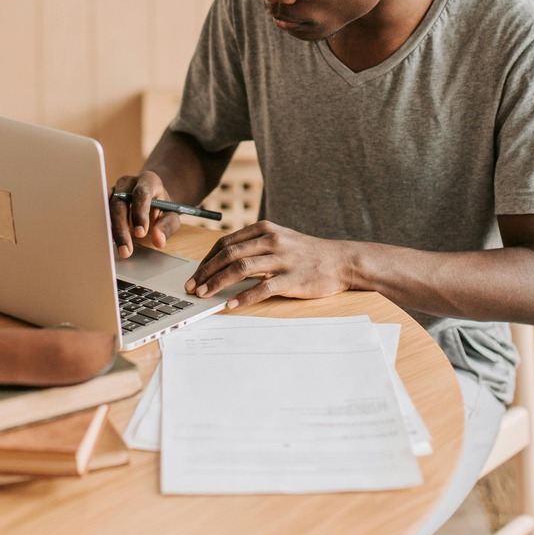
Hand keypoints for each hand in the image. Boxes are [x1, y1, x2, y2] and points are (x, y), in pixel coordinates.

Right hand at [109, 171, 180, 257]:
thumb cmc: (162, 207)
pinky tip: (111, 243)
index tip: (141, 233)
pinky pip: (101, 214)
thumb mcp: (171, 216)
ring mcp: (114, 190)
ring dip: (113, 231)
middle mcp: (128, 183)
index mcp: (148, 180)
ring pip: (107, 208)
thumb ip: (166, 226)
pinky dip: (106, 229)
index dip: (139, 213)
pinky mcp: (106, 200)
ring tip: (120, 250)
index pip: (141, 194)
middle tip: (127, 249)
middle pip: (120, 202)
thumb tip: (158, 239)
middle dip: (122, 228)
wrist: (153, 200)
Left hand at [184, 220, 351, 308]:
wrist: (341, 260)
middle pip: (228, 254)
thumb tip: (225, 261)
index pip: (226, 242)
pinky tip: (230, 305)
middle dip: (205, 272)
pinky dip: (242, 297)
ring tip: (204, 295)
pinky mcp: (291, 278)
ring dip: (217, 282)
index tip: (195, 274)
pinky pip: (261, 288)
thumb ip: (255, 245)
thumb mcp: (280, 239)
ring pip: (240, 268)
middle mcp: (271, 240)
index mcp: (264, 229)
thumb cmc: (308, 253)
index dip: (207, 259)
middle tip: (192, 287)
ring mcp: (281, 259)